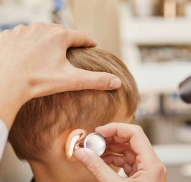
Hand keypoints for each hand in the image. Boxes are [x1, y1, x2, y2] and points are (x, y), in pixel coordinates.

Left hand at [0, 23, 120, 128]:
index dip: (88, 42)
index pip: (80, 37)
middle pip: (60, 34)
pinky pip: (23, 37)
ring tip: (49, 54)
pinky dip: (28, 44)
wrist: (5, 82)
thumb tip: (117, 82)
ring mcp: (23, 30)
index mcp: (59, 36)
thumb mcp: (71, 81)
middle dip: (67, 42)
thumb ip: (96, 80)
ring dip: (47, 42)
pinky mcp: (8, 36)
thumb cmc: (38, 81)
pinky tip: (29, 54)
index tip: (92, 44)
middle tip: (71, 51)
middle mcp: (41, 28)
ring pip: (41, 34)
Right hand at [75, 123, 190, 181]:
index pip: (135, 133)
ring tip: (95, 151)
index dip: (116, 129)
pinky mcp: (143, 177)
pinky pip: (128, 162)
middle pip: (131, 140)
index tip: (99, 132)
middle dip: (112, 138)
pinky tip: (103, 161)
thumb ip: (97, 168)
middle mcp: (153, 164)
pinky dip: (115, 160)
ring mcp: (148, 170)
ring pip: (129, 151)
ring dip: (112, 149)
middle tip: (94, 141)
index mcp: (152, 163)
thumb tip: (82, 153)